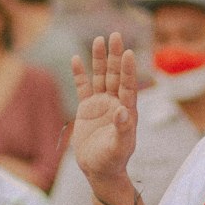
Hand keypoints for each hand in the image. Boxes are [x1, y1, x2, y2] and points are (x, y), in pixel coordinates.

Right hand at [71, 33, 138, 186]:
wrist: (99, 169)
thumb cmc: (113, 160)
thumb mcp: (119, 147)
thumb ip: (122, 130)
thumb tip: (123, 112)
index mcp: (127, 110)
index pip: (128, 85)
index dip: (128, 69)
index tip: (128, 52)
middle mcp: (115, 102)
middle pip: (115, 74)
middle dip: (115, 56)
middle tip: (116, 35)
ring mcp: (101, 103)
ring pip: (100, 77)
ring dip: (99, 59)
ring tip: (100, 39)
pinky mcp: (87, 108)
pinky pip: (82, 87)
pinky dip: (79, 74)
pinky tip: (76, 59)